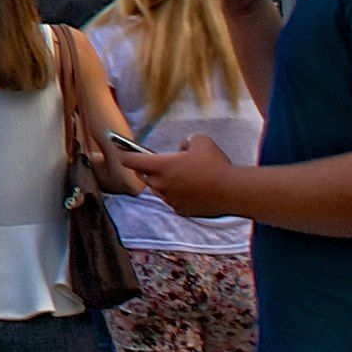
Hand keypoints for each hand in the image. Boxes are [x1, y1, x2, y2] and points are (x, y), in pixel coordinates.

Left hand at [121, 136, 240, 219]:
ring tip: (181, 176)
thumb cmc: (215, 163)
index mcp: (160, 166)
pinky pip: (172, 200)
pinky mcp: (181, 211)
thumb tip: (182, 149)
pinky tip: (191, 189)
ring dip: (163, 182)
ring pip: (158, 189)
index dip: (123, 154)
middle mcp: (160, 184)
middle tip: (160, 163)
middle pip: (144, 176)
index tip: (118, 151)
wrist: (233, 191)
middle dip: (148, 169)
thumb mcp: (199, 140)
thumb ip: (185, 142)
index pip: (130, 161)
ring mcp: (170, 200)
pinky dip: (177, 194)